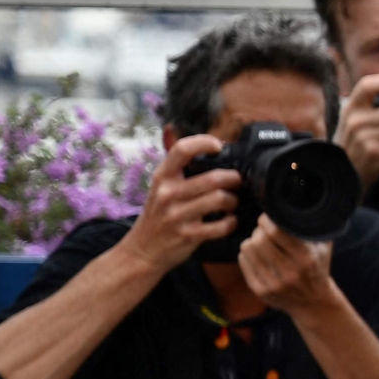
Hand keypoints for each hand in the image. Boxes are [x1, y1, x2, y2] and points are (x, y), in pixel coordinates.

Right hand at [115, 134, 241, 275]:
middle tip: (237, 182)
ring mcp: (177, 215)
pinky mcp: (188, 235)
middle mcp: (167, 193)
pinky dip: (231, 223)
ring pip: (220, 200)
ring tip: (232, 202)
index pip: (182, 150)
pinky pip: (221, 226)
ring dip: (234, 201)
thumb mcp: (159, 185)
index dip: (205, 143)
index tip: (219, 146)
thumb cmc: (157, 214)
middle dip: (233, 179)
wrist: (141, 250)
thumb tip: (172, 129)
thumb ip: (173, 163)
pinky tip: (228, 221)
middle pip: (213, 178)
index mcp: (162, 177)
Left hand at [233, 215, 341, 321]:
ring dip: (252, 240)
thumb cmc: (317, 268)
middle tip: (263, 230)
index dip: (267, 220)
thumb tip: (303, 203)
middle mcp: (290, 272)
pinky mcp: (261, 290)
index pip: (277, 231)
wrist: (314, 303)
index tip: (268, 218)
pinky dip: (247, 254)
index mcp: (306, 258)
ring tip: (260, 242)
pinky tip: (256, 254)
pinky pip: (243, 261)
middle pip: (260, 238)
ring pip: (248, 248)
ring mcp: (274, 283)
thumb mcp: (324, 248)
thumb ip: (315, 226)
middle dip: (259, 230)